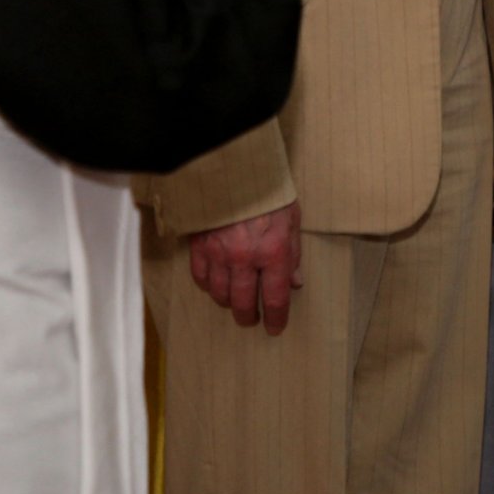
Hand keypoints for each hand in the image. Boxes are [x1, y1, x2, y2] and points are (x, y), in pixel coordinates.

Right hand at [188, 200, 301, 334]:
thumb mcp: (292, 218)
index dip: (275, 319)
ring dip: (228, 302)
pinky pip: (200, 277)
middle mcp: (245, 258)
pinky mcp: (200, 244)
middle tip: (251, 318)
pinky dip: (208, 285)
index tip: (274, 328)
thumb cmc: (268, 190)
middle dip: (248, 316)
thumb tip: (294, 282)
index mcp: (274, 251)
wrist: (235, 165)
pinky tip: (215, 282)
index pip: (275, 299)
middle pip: (243, 304)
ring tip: (233, 300)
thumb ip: (293, 253)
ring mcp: (219, 253)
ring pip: (220, 294)